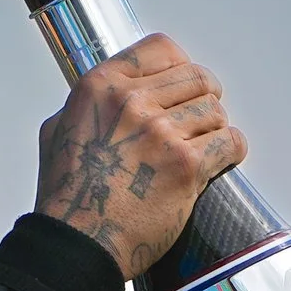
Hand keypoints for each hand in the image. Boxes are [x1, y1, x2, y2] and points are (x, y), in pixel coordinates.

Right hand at [34, 34, 246, 279]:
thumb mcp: (59, 129)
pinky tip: (219, 161)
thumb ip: (90, 103)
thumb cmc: (68, 194)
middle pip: (197, 77)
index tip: (183, 85)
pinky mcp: (186, 165)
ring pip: (215, 110)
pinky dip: (231, 151)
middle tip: (200, 118)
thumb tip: (114, 91)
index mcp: (100, 87)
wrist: (79, 242)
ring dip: (214, 128)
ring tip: (201, 147)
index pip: (161, 48)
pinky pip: (230, 142)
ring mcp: (161, 133)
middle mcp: (132, 102)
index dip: (180, 66)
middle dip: (205, 97)